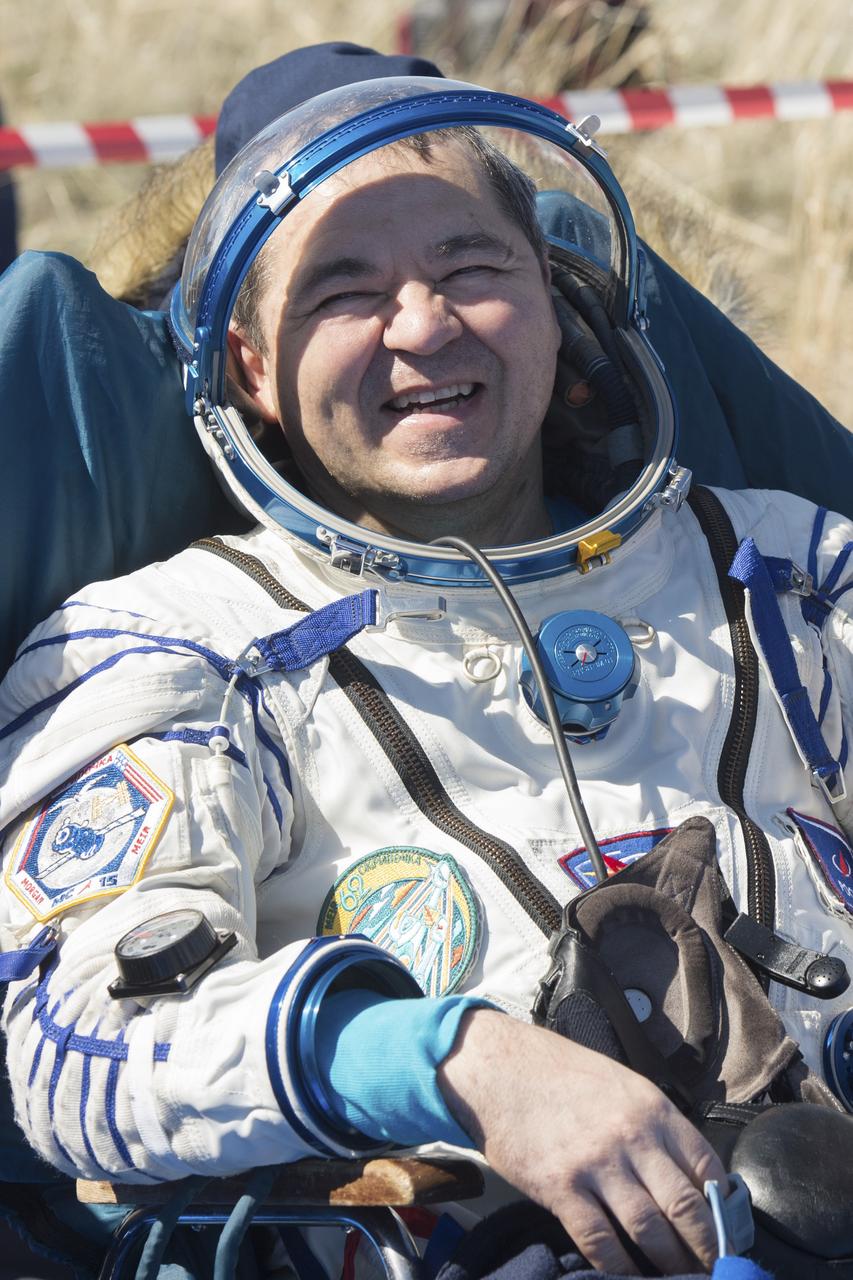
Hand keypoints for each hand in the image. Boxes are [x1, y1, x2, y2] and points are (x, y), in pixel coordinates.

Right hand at [437, 1008, 725, 1274]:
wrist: (501, 1068)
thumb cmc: (562, 1075)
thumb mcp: (621, 1085)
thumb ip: (655, 1126)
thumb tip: (688, 1175)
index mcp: (653, 1109)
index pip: (707, 1168)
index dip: (724, 1210)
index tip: (730, 1235)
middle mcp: (632, 1136)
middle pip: (686, 1207)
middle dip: (707, 1248)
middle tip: (716, 1270)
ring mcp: (596, 1163)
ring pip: (649, 1230)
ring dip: (670, 1264)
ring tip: (680, 1279)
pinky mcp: (561, 1187)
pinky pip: (600, 1241)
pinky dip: (621, 1268)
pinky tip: (630, 1277)